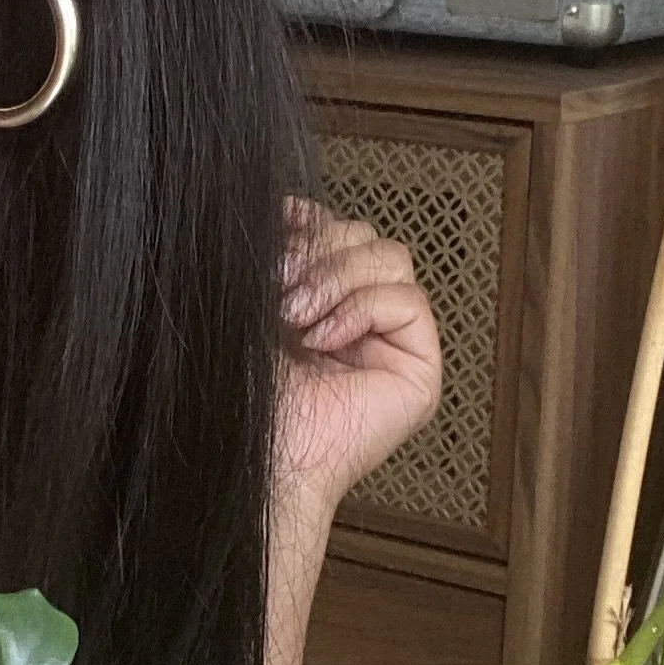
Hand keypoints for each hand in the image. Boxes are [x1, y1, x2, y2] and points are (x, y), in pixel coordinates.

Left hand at [274, 197, 441, 529]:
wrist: (259, 457)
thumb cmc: (245, 398)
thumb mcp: (254, 308)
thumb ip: (276, 256)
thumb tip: (291, 207)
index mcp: (316, 300)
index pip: (335, 232)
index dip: (311, 222)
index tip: (278, 223)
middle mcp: (355, 317)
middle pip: (365, 237)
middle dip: (321, 251)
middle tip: (280, 285)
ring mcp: (389, 341)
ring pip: (390, 259)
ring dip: (339, 278)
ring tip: (298, 317)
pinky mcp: (417, 366)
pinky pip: (408, 302)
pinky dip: (363, 309)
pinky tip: (325, 339)